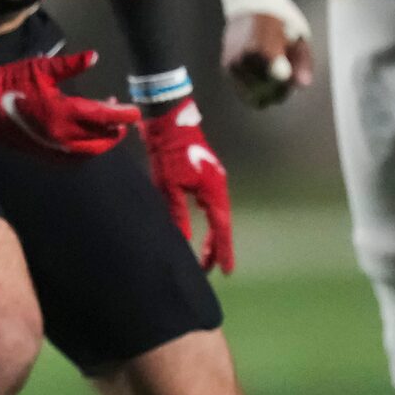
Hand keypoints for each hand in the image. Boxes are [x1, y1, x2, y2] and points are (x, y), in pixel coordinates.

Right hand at [0, 50, 140, 162]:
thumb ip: (69, 65)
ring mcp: (53, 146)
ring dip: (104, 142)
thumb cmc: (10, 83)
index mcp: (62, 111)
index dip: (122, 114)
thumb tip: (94, 57)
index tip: (135, 110)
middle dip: (116, 128)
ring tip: (109, 128)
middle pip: (101, 138)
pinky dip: (87, 151)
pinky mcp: (44, 153)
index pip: (103, 116)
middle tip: (122, 117)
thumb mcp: (40, 68)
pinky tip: (88, 140)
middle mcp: (61, 134)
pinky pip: (74, 158)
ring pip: (89, 151)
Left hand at [139, 93, 232, 271]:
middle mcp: (218, 187)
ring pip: (215, 214)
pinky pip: (208, 203)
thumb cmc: (169, 153)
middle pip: (220, 224)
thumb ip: (177, 213)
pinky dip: (205, 218)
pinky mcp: (204, 175)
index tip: (226, 271)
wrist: (169, 123)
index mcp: (214, 192)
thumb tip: (183, 237)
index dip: (223, 251)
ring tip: (203, 254)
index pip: (221, 229)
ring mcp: (213, 180)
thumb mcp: (168, 187)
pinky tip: (198, 227)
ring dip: (211, 234)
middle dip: (215, 246)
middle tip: (208, 268)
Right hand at [216, 0, 313, 109]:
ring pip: (252, 94)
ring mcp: (233, 64)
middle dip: (277, 91)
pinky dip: (252, 87)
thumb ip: (302, 63)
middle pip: (266, 93)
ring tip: (271, 74)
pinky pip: (241, 89)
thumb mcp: (299, 37)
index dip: (288, 86)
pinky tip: (259, 74)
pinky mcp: (226, 67)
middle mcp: (245, 59)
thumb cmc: (280, 19)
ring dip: (264, 91)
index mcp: (266, 50)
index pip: (279, 85)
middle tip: (284, 77)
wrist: (249, 2)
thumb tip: (302, 85)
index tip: (292, 78)